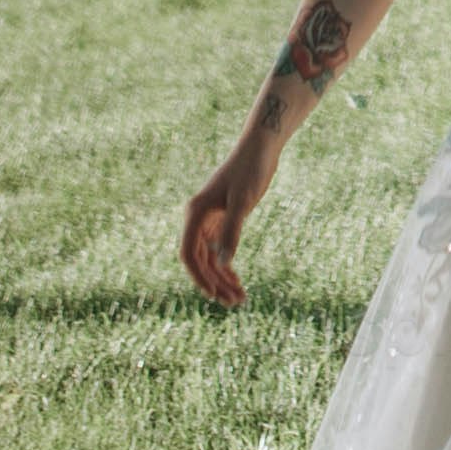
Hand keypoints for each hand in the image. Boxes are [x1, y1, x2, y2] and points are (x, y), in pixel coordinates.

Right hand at [179, 141, 271, 310]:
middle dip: (215, 283)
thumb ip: (231, 231)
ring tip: (239, 299)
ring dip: (222, 279)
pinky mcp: (221, 218)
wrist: (261, 146)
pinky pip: (218, 249)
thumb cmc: (251, 170)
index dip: (199, 277)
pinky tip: (237, 281)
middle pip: (200, 260)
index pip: (189, 254)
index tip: (214, 295)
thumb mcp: (243, 201)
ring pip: (209, 258)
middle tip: (235, 303)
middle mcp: (198, 218)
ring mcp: (209, 219)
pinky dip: (226, 266)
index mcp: (196, 213)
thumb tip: (223, 263)